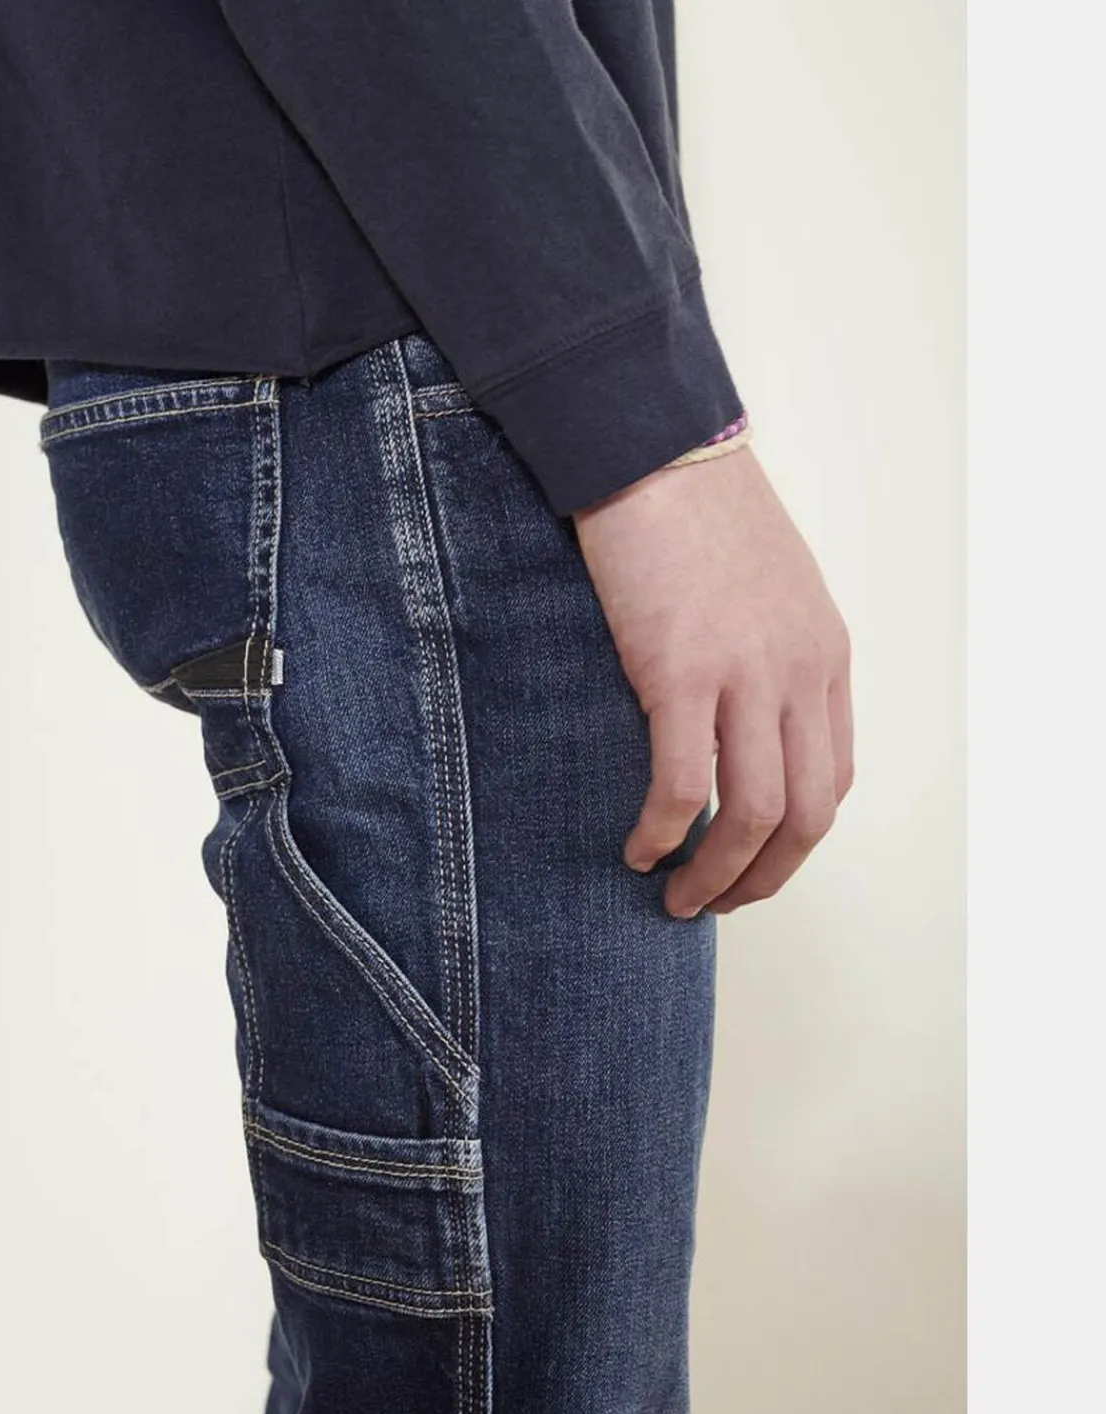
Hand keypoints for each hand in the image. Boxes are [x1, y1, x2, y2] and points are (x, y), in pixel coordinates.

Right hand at [573, 446, 852, 917]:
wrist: (650, 452)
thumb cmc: (693, 514)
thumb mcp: (765, 590)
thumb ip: (768, 657)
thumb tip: (733, 721)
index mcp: (824, 656)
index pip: (832, 777)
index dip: (796, 838)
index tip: (753, 862)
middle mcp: (800, 673)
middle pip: (807, 814)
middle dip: (765, 877)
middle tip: (717, 902)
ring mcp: (746, 674)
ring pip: (753, 815)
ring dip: (716, 874)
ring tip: (676, 896)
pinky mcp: (681, 671)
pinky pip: (684, 786)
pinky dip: (665, 834)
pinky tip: (639, 850)